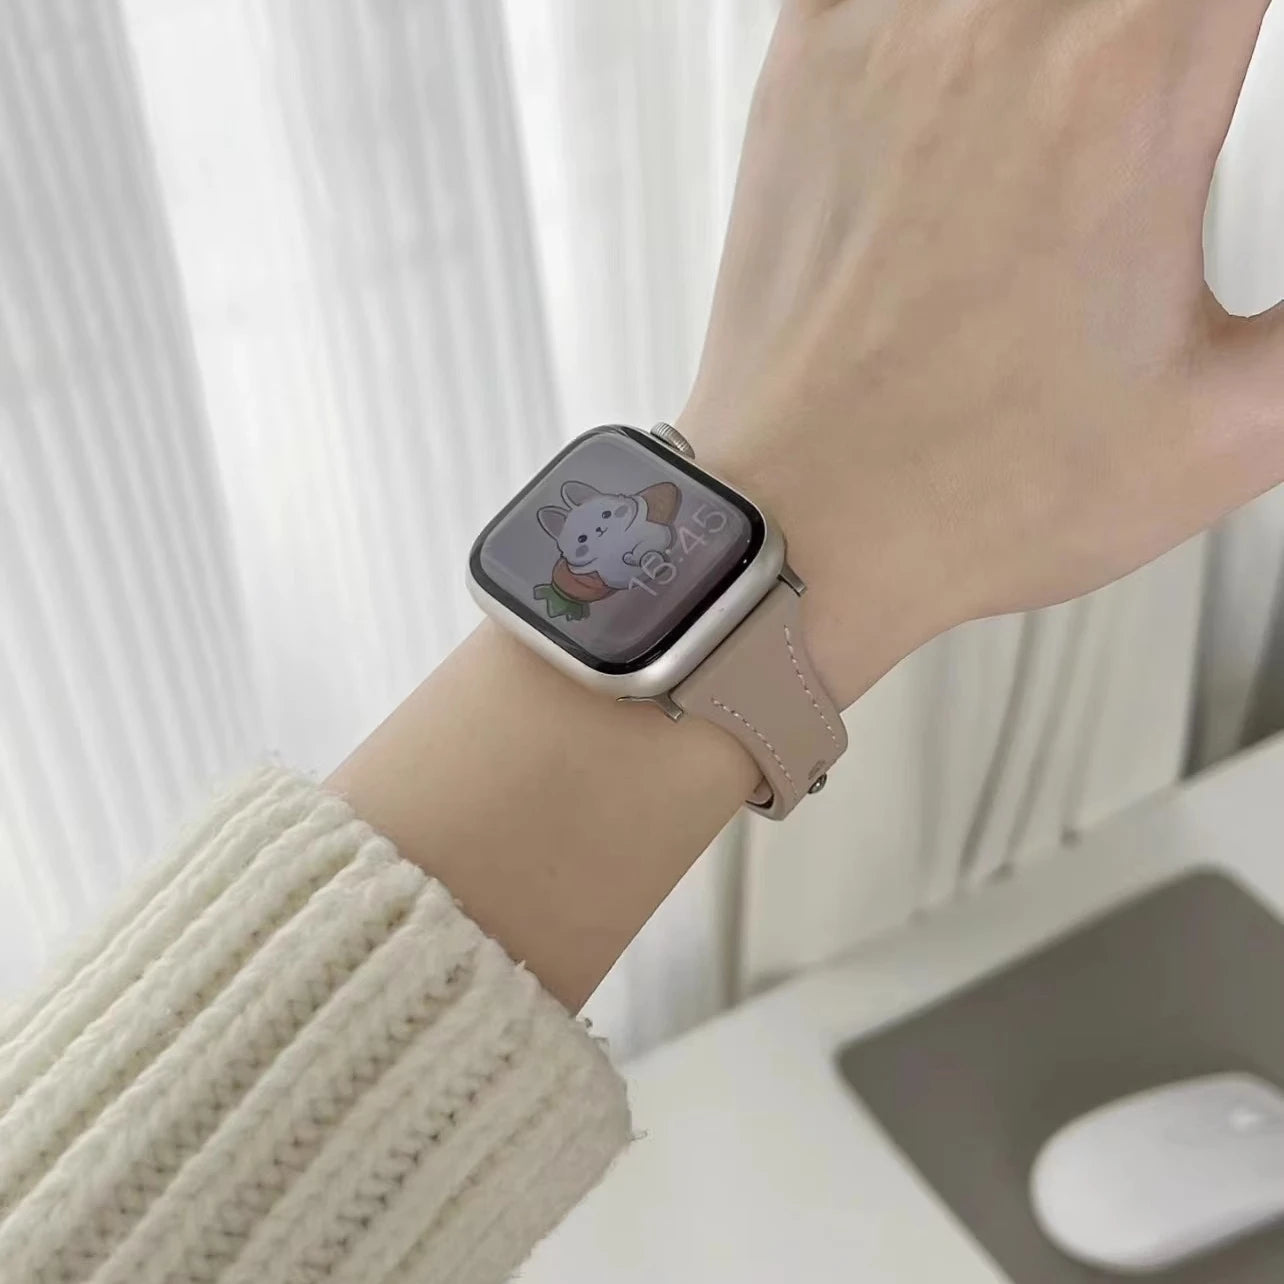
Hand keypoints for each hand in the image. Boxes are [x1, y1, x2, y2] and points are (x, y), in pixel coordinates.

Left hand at [681, 0, 1282, 705]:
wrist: (802, 526)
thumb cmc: (970, 491)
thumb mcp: (1229, 424)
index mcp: (1128, 82)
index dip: (1230, 16)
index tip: (1226, 49)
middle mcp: (997, 32)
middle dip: (1165, 26)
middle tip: (1163, 79)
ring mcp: (883, 39)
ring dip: (1065, 18)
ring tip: (1082, 79)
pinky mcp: (804, 74)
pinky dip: (936, 9)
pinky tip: (968, 52)